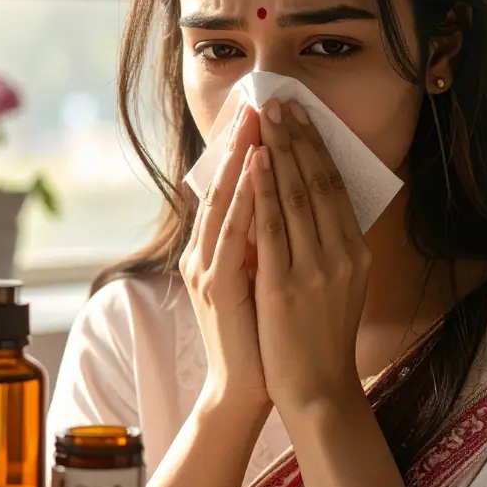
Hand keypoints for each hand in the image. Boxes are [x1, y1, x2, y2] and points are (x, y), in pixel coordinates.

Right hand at [179, 105, 267, 405]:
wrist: (245, 386)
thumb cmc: (260, 333)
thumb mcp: (260, 276)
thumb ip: (263, 241)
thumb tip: (283, 200)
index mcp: (213, 249)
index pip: (230, 188)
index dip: (245, 149)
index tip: (263, 113)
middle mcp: (203, 252)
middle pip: (223, 185)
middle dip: (242, 141)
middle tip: (259, 101)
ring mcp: (206, 267)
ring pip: (225, 200)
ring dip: (242, 157)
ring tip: (256, 121)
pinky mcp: (218, 284)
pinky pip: (233, 231)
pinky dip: (245, 196)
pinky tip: (257, 169)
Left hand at [251, 99, 371, 408]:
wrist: (316, 388)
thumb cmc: (322, 337)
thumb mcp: (342, 284)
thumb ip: (332, 245)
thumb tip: (316, 202)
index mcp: (356, 252)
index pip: (336, 188)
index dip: (318, 148)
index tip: (303, 116)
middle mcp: (340, 254)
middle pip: (317, 183)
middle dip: (297, 138)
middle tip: (281, 101)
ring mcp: (313, 269)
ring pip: (294, 197)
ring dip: (279, 152)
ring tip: (266, 118)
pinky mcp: (284, 286)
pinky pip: (271, 228)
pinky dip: (263, 192)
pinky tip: (256, 163)